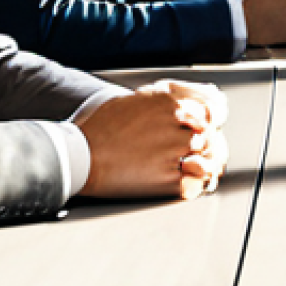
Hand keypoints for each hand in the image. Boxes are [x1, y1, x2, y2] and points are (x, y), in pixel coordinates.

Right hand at [78, 83, 228, 199]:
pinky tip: (179, 183)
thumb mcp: (133, 100)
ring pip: (203, 158)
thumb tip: (178, 107)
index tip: (194, 134)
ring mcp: (173, 151)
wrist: (78, 155)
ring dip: (195, 164)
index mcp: (169, 102)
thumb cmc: (99, 128)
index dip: (202, 125)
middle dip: (199, 146)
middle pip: (207, 135)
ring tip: (180, 168)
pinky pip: (194, 183)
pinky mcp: (167, 178)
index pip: (207, 112)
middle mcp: (176, 124)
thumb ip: (159, 101)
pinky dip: (191, 185)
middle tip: (186, 155)